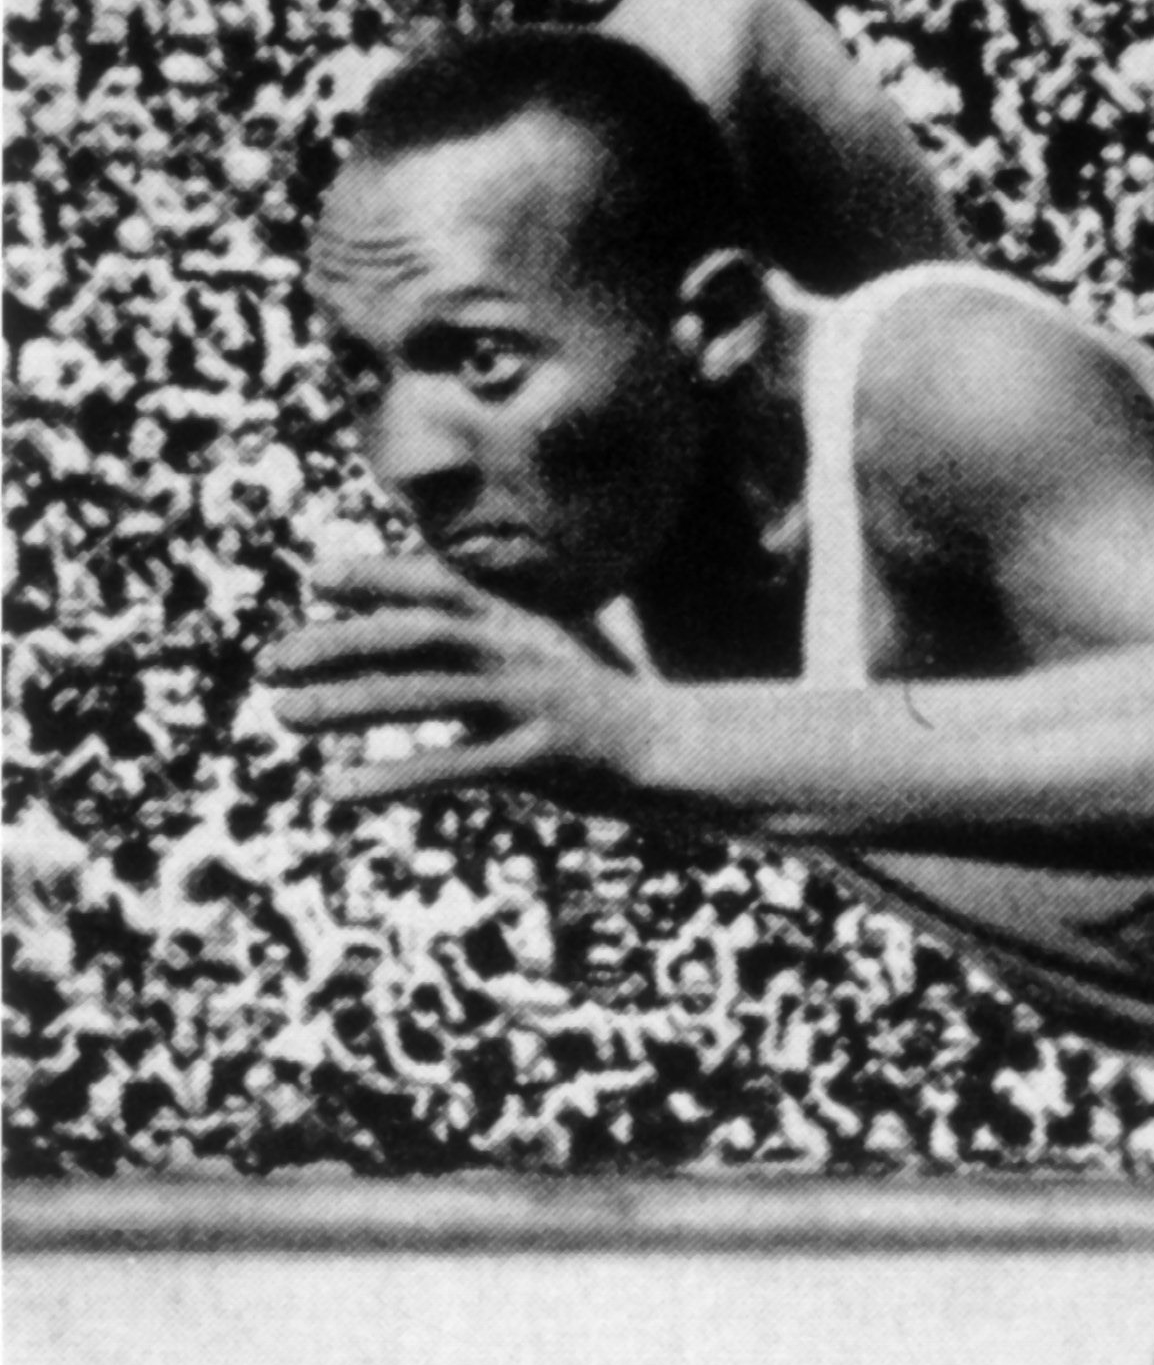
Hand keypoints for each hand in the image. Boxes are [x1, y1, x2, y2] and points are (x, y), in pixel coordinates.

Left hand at [261, 553, 661, 811]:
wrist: (671, 750)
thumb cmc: (587, 706)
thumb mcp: (533, 654)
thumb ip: (472, 638)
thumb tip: (391, 633)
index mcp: (516, 620)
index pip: (435, 584)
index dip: (375, 576)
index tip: (316, 580)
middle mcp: (518, 651)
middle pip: (415, 635)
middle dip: (338, 643)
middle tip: (271, 663)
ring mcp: (528, 703)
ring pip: (424, 695)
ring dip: (347, 703)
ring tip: (283, 715)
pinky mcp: (537, 759)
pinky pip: (453, 767)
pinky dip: (391, 777)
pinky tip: (339, 789)